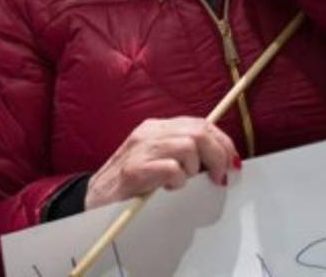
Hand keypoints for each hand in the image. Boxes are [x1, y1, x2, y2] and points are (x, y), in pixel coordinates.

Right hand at [85, 117, 239, 209]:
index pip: (200, 123)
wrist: (92, 201)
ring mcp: (140, 150)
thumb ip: (183, 154)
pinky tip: (170, 188)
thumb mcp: (158, 160)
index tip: (232, 162)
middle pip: (198, 132)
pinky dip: (178, 180)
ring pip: (188, 146)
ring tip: (184, 182)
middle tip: (218, 177)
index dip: (223, 141)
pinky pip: (170, 168)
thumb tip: (220, 160)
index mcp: (156, 128)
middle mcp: (149, 133)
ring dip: (195, 168)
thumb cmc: (130, 184)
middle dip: (217, 155)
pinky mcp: (134, 170)